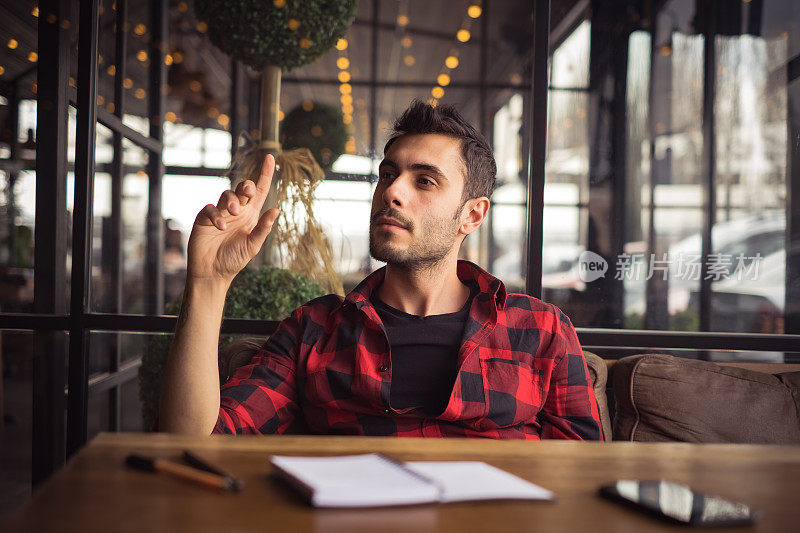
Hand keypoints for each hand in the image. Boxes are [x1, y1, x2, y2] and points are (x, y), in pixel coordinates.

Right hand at [186, 154, 279, 284]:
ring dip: (231, 200)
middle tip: (247, 193)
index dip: (265, 174)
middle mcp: (237, 211)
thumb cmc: (234, 259)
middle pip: (242, 188)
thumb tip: (276, 209)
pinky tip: (221, 226)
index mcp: (251, 215)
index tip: (270, 157)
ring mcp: (220, 213)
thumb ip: (263, 228)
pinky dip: (216, 214)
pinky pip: (210, 208)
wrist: (213, 272)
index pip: (260, 191)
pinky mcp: (205, 218)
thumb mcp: (253, 245)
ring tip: (234, 212)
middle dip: (246, 186)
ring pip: (226, 194)